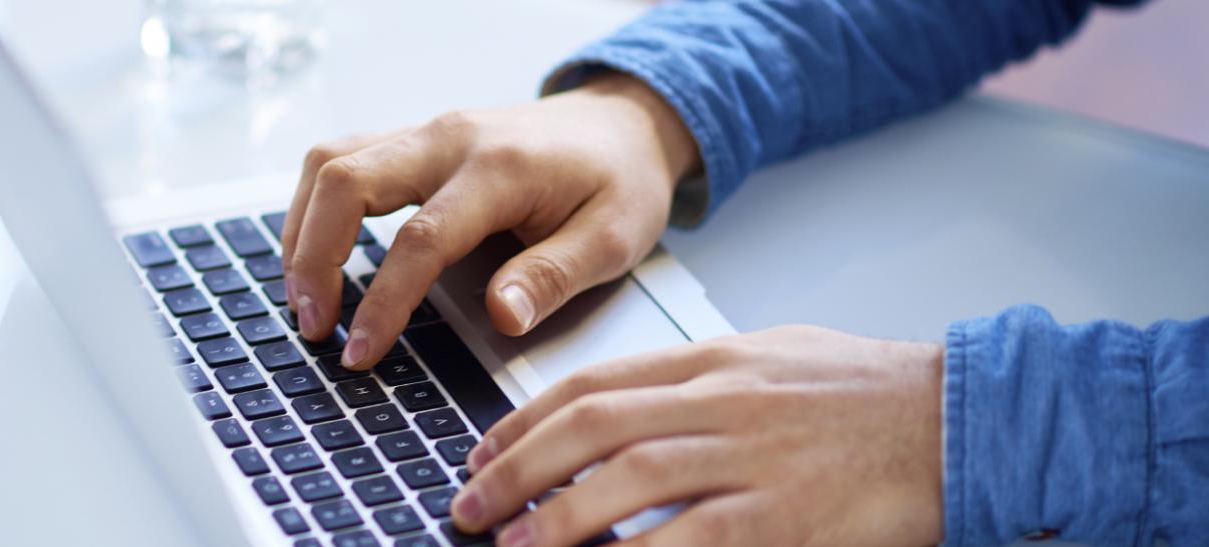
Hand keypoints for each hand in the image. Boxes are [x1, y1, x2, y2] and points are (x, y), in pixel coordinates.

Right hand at [280, 72, 699, 368]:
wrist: (622, 125)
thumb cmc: (619, 181)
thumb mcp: (613, 237)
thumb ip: (553, 276)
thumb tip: (502, 316)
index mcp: (500, 168)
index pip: (419, 238)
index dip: (383, 301)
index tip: (360, 351)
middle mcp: (449, 139)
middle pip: (346, 181)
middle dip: (312, 258)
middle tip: (313, 326)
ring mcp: (425, 133)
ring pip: (328, 162)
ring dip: (301, 230)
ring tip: (302, 297)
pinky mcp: (412, 140)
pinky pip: (340, 158)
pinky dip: (314, 207)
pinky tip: (314, 254)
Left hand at [453, 326, 945, 546]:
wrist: (960, 417)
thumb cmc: (865, 393)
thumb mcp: (770, 358)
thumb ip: (696, 379)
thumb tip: (621, 411)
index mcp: (714, 359)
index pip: (594, 380)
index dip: (524, 418)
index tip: (482, 450)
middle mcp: (724, 401)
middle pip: (593, 425)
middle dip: (516, 466)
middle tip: (468, 504)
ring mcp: (755, 457)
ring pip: (630, 478)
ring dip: (556, 514)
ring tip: (510, 543)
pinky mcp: (787, 515)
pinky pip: (693, 539)